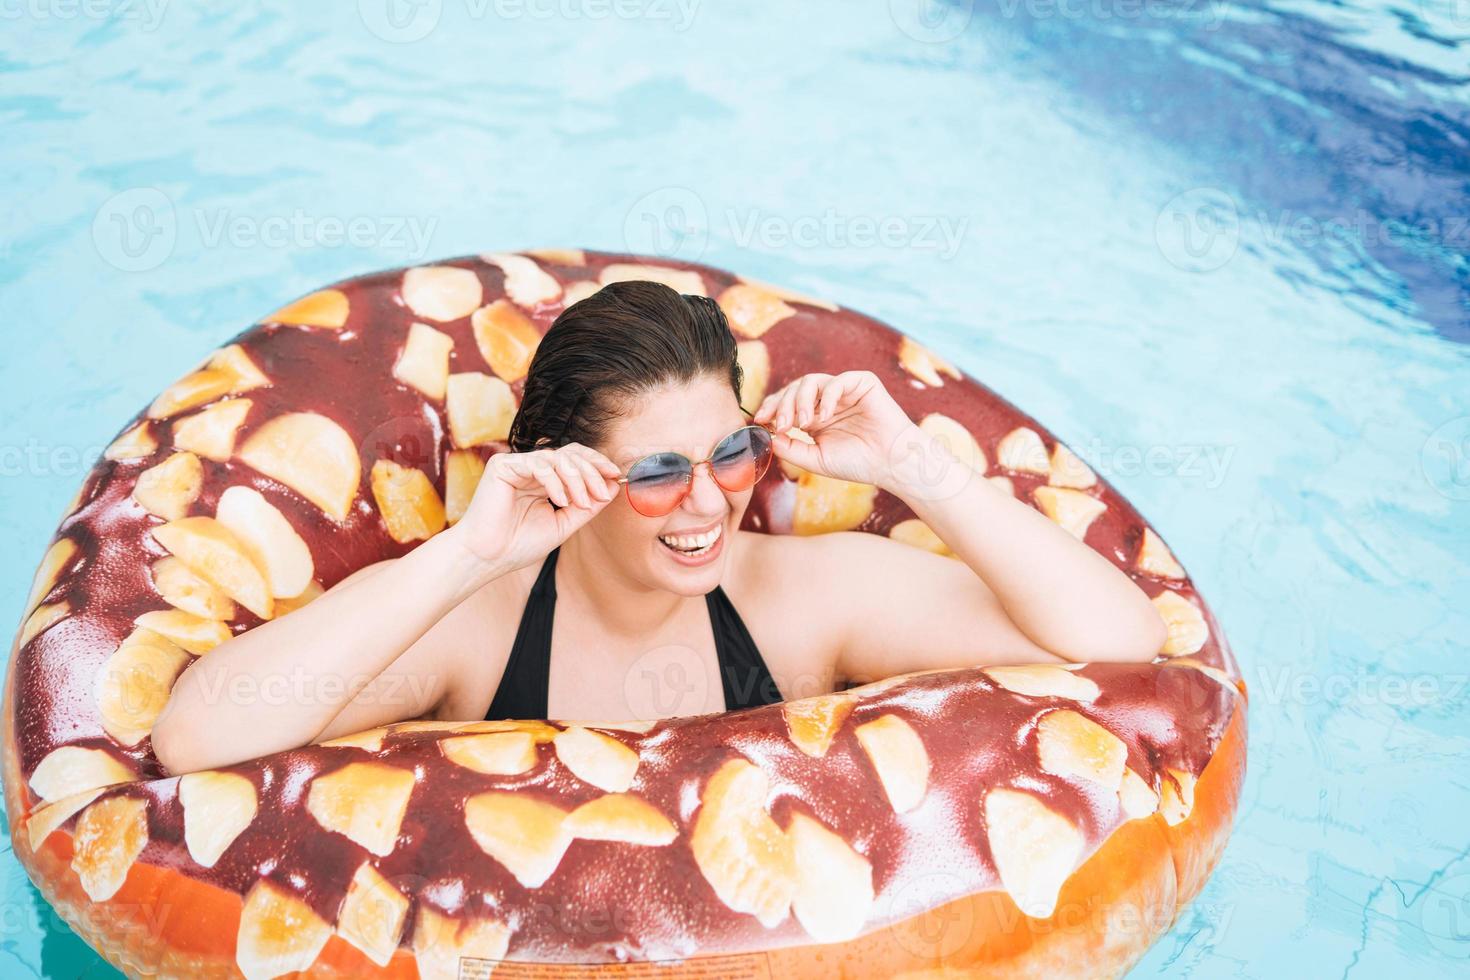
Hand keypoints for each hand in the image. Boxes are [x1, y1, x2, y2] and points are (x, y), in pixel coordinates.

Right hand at [455, 443, 620, 571]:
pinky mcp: (503, 466)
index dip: (596, 464)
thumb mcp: (564, 523)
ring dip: (576, 479)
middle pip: (570, 454)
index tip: (616, 476)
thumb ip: (587, 505)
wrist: (488, 558)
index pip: (575, 460)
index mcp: (544, 480)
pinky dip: (554, 481)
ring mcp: (517, 465)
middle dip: (592, 471)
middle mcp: (531, 469)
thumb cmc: (519, 544)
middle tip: (603, 492)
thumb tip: (614, 486)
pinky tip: (560, 500)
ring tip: (580, 502)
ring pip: (557, 458)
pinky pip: (538, 465)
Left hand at [752, 370, 915, 487]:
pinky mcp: (862, 383)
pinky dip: (827, 397)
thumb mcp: (816, 459)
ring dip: (801, 400)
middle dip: (783, 405)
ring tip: (803, 423)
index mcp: (814, 416)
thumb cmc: (857, 463)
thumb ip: (790, 448)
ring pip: (811, 381)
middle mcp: (826, 400)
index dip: (771, 408)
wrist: (891, 464)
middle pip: (794, 389)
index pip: (785, 403)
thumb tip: (765, 437)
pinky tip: (825, 417)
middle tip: (782, 425)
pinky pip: (838, 381)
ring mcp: (844, 390)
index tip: (760, 421)